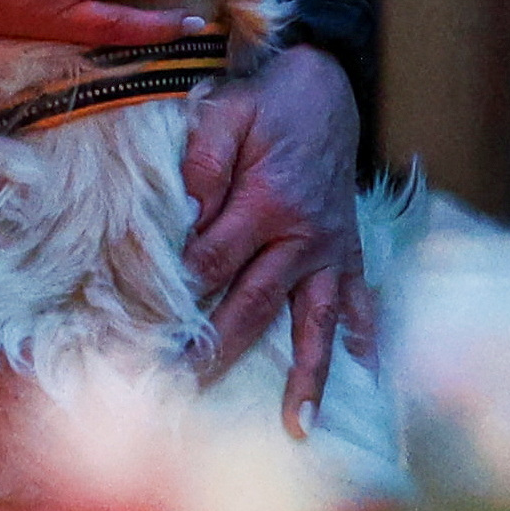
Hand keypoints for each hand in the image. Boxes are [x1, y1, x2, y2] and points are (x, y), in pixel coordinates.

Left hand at [181, 43, 372, 434]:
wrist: (327, 86)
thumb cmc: (266, 103)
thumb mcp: (225, 114)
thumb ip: (202, 162)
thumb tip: (184, 217)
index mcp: (267, 201)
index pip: (213, 262)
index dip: (181, 293)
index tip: (146, 331)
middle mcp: (303, 235)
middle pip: (255, 304)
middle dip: (219, 351)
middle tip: (185, 390)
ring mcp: (331, 248)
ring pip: (315, 320)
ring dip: (307, 374)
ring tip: (297, 425)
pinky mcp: (350, 249)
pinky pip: (359, 299)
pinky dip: (362, 335)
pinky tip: (363, 372)